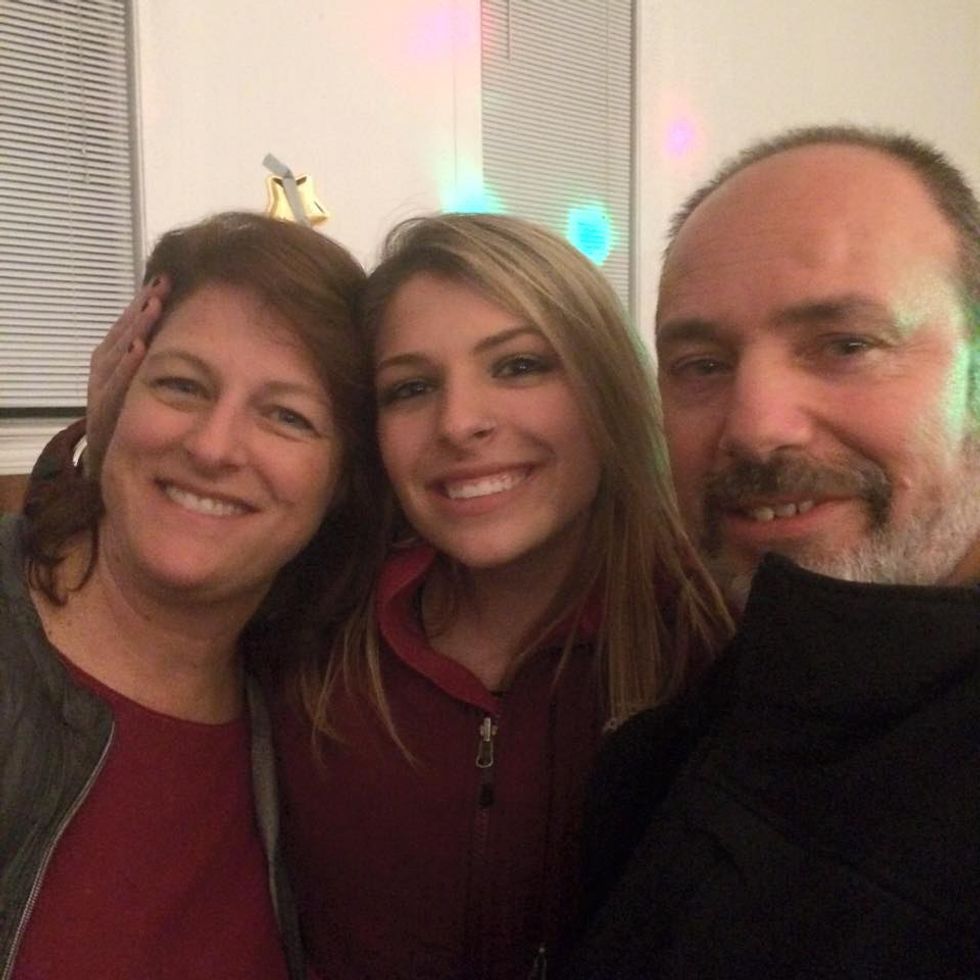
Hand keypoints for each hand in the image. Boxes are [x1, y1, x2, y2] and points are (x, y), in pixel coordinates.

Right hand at [86, 275, 169, 471]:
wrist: (117, 472)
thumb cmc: (138, 431)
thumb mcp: (147, 397)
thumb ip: (157, 370)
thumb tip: (187, 341)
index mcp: (116, 369)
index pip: (129, 330)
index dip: (144, 305)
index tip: (164, 280)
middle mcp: (105, 377)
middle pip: (121, 336)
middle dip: (140, 310)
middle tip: (161, 286)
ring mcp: (102, 395)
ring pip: (114, 355)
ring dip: (134, 330)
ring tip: (151, 308)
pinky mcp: (103, 415)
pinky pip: (112, 387)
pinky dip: (123, 366)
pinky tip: (138, 349)